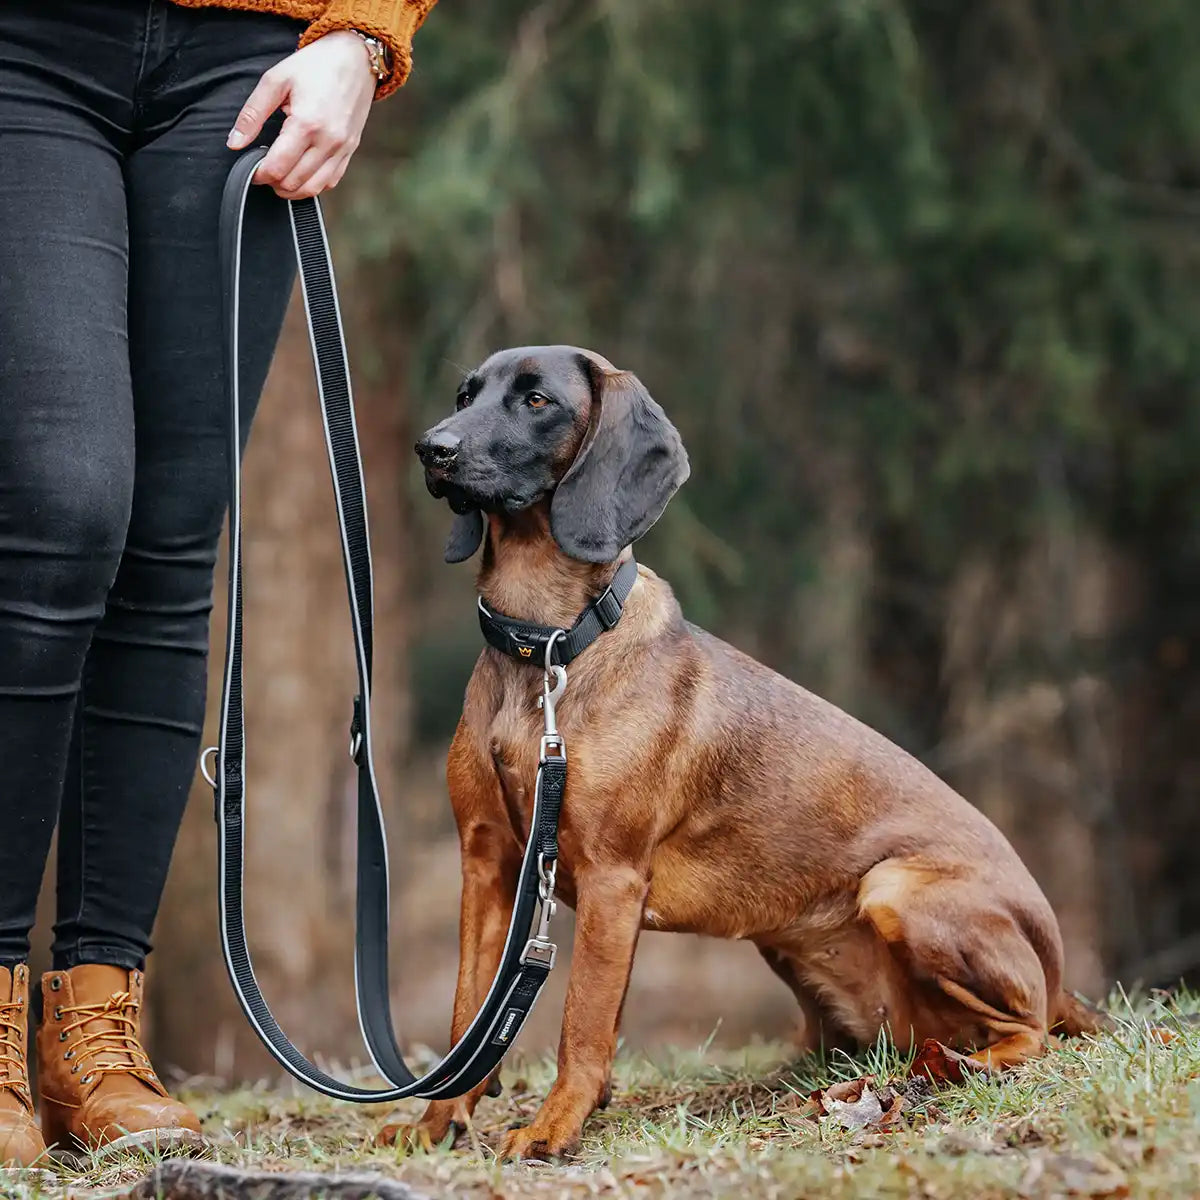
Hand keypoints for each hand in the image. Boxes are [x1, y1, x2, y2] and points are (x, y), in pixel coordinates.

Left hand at [227, 31, 375, 198]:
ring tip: (279, 178)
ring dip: (292, 190)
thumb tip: (234, 143)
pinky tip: (300, 174)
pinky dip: (312, 185)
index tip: (251, 170)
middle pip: (294, 182)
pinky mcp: (350, 151)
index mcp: (306, 123)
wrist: (355, 59)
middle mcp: (328, 141)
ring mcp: (342, 149)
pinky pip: (330, 182)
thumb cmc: (315, 65)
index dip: (259, 174)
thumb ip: (252, 114)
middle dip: (273, 182)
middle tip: (263, 171)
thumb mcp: (275, 80)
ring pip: (313, 189)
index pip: (277, 167)